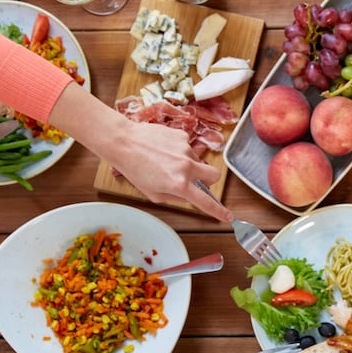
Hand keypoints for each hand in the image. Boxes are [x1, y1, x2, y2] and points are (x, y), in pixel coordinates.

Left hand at [48, 84, 231, 221]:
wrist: (124, 142)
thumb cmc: (134, 169)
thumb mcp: (152, 193)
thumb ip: (175, 197)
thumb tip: (189, 195)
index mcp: (178, 184)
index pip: (205, 201)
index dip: (218, 211)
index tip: (228, 216)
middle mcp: (186, 166)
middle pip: (214, 176)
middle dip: (209, 180)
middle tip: (195, 181)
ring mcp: (186, 149)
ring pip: (197, 160)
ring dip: (187, 164)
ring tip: (164, 161)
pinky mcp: (182, 136)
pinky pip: (187, 147)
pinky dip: (178, 151)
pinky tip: (162, 150)